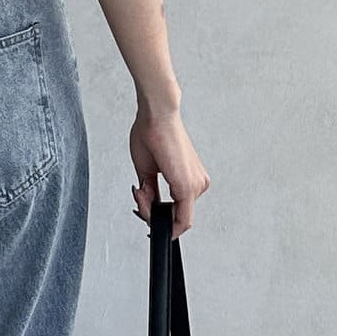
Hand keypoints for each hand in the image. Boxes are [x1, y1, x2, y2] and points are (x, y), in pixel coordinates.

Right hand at [129, 104, 209, 237]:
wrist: (156, 116)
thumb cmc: (153, 134)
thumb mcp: (148, 170)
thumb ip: (151, 192)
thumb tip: (148, 205)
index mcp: (191, 179)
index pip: (178, 212)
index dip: (159, 219)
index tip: (145, 213)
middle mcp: (198, 183)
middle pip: (176, 217)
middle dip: (151, 213)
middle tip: (137, 197)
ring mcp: (197, 185)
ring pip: (176, 217)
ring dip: (152, 210)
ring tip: (140, 191)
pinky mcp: (189, 185)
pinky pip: (180, 216)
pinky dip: (157, 212)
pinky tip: (144, 196)